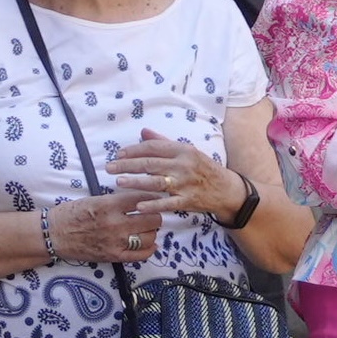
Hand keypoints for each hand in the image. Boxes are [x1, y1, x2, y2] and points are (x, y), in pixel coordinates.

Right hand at [44, 191, 163, 264]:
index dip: (150, 197)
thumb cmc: (70, 214)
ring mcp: (116, 242)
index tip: (152, 198)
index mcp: (109, 205)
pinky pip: (141, 255)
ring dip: (151, 232)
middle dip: (154, 216)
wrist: (53, 235)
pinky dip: (149, 250)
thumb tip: (137, 200)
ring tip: (146, 229)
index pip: (142, 198)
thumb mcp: (93, 199)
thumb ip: (116, 201)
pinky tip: (149, 244)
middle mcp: (115, 224)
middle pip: (152, 219)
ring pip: (149, 237)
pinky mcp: (113, 256)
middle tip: (150, 215)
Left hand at [103, 129, 243, 217]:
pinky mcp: (188, 201)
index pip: (153, 147)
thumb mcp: (186, 151)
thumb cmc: (202, 168)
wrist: (227, 190)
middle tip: (109, 168)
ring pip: (156, 182)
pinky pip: (168, 203)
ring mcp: (186, 184)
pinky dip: (153, 204)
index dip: (133, 150)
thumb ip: (163, 142)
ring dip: (136, 182)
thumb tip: (143, 131)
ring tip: (118, 182)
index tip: (118, 154)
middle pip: (150, 164)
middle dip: (127, 165)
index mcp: (183, 150)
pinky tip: (139, 205)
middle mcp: (183, 165)